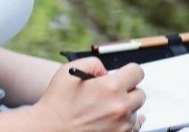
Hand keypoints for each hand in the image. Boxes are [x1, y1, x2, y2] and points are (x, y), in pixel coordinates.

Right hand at [29, 57, 145, 131]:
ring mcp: (121, 126)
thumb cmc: (57, 102)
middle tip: (111, 94)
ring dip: (125, 109)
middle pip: (140, 94)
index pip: (138, 72)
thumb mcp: (70, 70)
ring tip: (105, 110)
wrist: (49, 130)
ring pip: (135, 113)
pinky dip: (125, 124)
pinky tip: (114, 120)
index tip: (124, 76)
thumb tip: (107, 72)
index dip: (129, 72)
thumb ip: (95, 64)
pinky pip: (133, 128)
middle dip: (128, 91)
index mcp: (111, 88)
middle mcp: (120, 108)